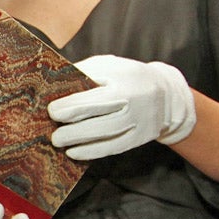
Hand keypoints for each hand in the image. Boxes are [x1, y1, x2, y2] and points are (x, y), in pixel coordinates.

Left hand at [49, 54, 195, 159]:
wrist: (166, 94)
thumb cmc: (126, 77)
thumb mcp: (108, 66)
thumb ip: (84, 71)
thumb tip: (54, 82)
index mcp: (123, 81)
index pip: (93, 96)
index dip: (70, 106)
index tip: (51, 111)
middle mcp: (132, 103)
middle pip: (100, 118)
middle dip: (73, 128)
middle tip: (52, 133)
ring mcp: (138, 122)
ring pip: (106, 134)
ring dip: (79, 141)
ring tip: (58, 142)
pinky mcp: (139, 138)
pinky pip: (114, 147)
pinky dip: (92, 152)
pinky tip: (74, 153)